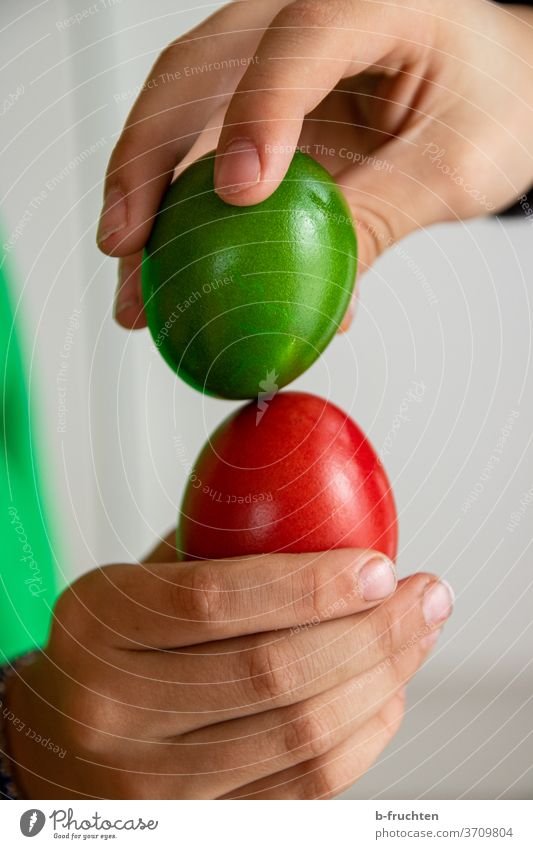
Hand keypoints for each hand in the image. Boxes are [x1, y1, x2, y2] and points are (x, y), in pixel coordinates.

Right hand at [5, 547, 451, 798]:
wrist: (56, 738)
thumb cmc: (114, 643)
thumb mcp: (141, 578)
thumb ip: (219, 546)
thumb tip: (326, 510)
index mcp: (99, 625)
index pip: (215, 602)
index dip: (311, 584)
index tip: (379, 566)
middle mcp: (117, 711)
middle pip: (274, 675)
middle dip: (373, 633)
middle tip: (424, 597)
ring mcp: (156, 782)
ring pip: (302, 737)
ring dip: (383, 681)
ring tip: (416, 637)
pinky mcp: (199, 824)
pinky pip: (306, 788)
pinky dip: (364, 736)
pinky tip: (386, 694)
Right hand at [97, 0, 532, 328]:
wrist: (495, 89)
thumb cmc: (492, 103)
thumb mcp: (456, 165)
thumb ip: (383, 215)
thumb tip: (309, 290)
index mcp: (373, 2)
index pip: (303, 38)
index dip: (259, 111)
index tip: (238, 193)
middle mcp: (301, 17)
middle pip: (200, 71)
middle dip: (150, 164)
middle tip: (129, 244)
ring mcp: (271, 59)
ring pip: (183, 114)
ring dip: (148, 200)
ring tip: (133, 277)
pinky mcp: (260, 105)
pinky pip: (205, 155)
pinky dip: (182, 215)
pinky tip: (171, 265)